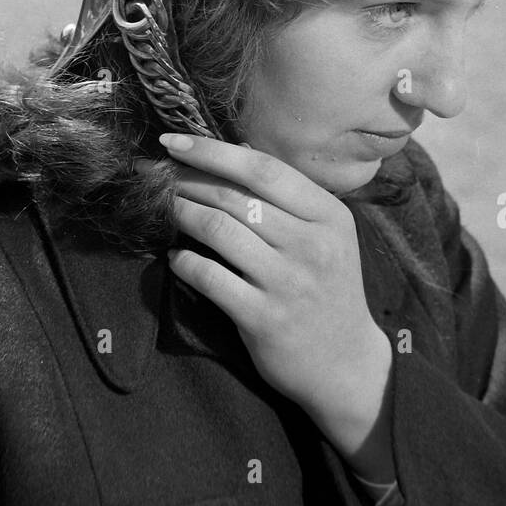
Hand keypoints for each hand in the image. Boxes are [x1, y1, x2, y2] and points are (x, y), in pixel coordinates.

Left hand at [149, 132, 395, 478]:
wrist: (346, 365)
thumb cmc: (328, 288)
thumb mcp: (328, 236)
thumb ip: (289, 199)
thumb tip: (232, 151)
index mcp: (330, 215)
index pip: (264, 169)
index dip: (213, 150)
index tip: (174, 140)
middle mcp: (312, 244)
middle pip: (235, 196)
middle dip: (188, 180)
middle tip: (159, 176)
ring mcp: (288, 282)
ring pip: (218, 230)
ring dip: (181, 213)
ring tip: (166, 208)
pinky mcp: (264, 318)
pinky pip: (209, 278)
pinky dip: (184, 262)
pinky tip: (175, 258)